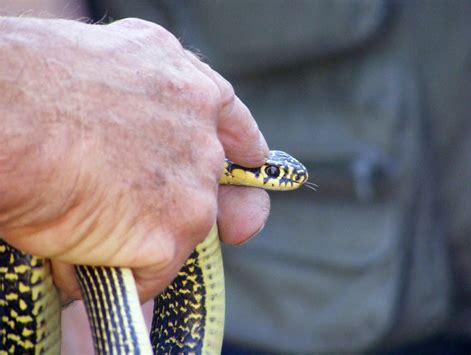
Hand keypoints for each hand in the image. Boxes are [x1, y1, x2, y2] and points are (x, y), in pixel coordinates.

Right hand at [0, 17, 269, 301]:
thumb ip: (146, 95)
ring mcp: (194, 189)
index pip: (235, 126)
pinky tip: (78, 254)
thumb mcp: (112, 61)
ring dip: (144, 239)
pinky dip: (121, 272)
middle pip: (218, 185)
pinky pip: (154, 271)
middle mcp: (202, 138)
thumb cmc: (33, 81)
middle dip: (206, 205)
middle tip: (182, 221)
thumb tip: (139, 136)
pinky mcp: (173, 234)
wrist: (9, 116)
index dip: (241, 147)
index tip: (248, 163)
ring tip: (91, 228)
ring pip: (182, 232)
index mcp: (189, 87)